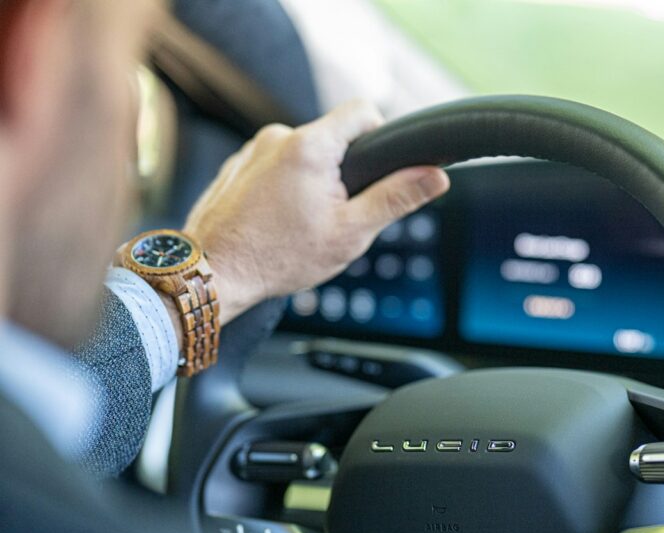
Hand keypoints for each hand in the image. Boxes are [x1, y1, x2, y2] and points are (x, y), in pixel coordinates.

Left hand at [182, 99, 449, 324]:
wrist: (212, 273)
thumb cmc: (279, 257)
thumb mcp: (351, 233)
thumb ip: (396, 198)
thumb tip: (435, 176)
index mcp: (311, 146)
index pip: (362, 112)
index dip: (380, 135)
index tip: (379, 169)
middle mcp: (278, 136)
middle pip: (332, 139)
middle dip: (342, 173)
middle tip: (336, 217)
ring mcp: (252, 150)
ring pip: (302, 156)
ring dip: (311, 183)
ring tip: (300, 226)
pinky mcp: (235, 167)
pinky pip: (274, 167)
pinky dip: (283, 190)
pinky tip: (276, 224)